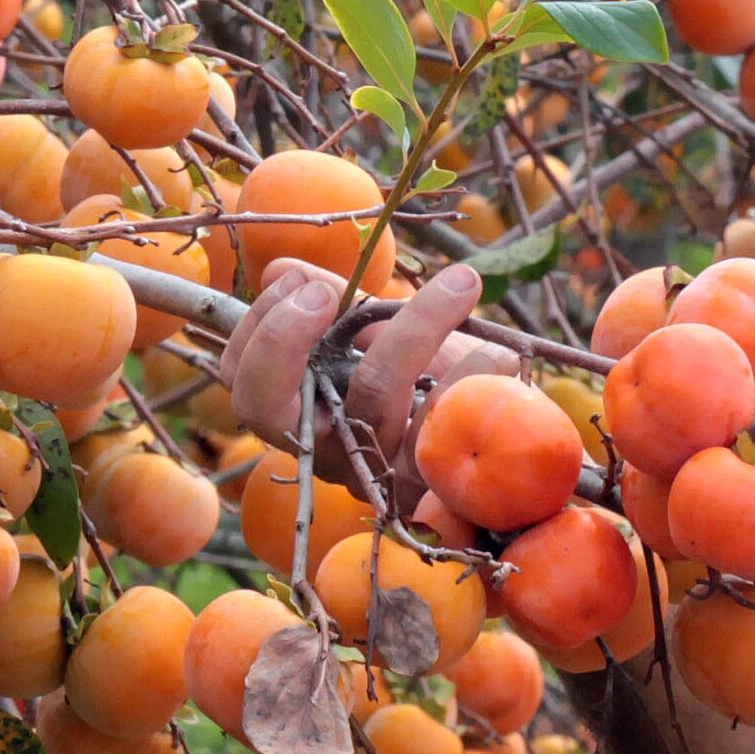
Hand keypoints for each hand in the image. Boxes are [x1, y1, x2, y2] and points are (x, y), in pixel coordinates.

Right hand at [219, 257, 512, 480]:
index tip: (298, 280)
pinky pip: (442, 423)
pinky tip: (497, 350)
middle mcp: (326, 449)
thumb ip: (334, 303)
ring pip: (372, 394)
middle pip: (268, 409)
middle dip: (281, 340)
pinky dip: (471, 373)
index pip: (245, 388)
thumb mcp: (383, 334)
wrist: (509, 439)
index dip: (257, 333)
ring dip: (415, 324)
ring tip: (462, 281)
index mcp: (304, 416)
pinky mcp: (430, 484)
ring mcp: (374, 471)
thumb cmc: (434, 375)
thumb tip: (283, 269)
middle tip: (323, 292)